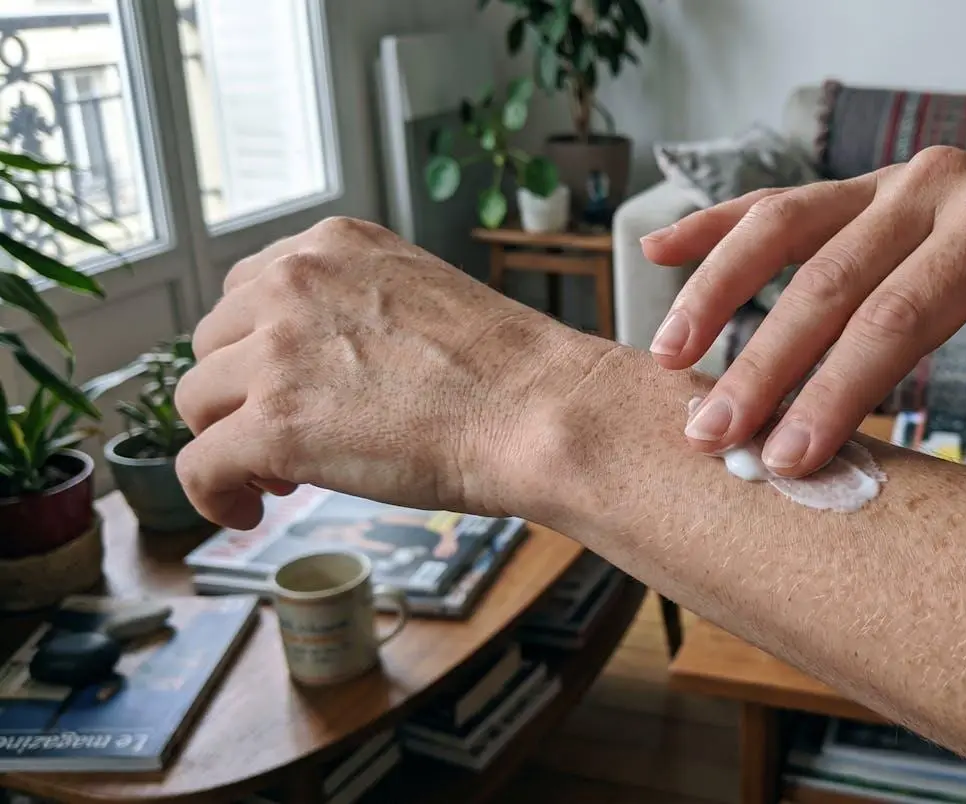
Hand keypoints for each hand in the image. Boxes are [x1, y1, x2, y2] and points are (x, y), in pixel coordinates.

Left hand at [174, 217, 579, 529]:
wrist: (539, 411)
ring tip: (281, 477)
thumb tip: (319, 366)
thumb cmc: (508, 373)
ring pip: (197, 402)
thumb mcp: (422, 299)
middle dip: (242, 393)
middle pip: (213, 343)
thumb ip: (358, 309)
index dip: (259, 348)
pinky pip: (199, 464)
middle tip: (295, 437)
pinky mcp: (273, 424)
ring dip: (229, 440)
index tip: (287, 385)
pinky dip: (213, 494)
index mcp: (332, 246)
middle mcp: (293, 282)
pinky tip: (246, 510)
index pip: (247, 289)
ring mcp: (277, 353)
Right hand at [640, 147, 965, 476]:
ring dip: (718, 291)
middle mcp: (930, 189)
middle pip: (828, 282)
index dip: (836, 389)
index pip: (896, 316)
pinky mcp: (864, 187)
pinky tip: (660, 250)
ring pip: (784, 228)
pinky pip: (780, 202)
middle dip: (764, 365)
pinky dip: (717, 225)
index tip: (790, 456)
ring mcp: (890, 181)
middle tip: (712, 436)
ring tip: (667, 360)